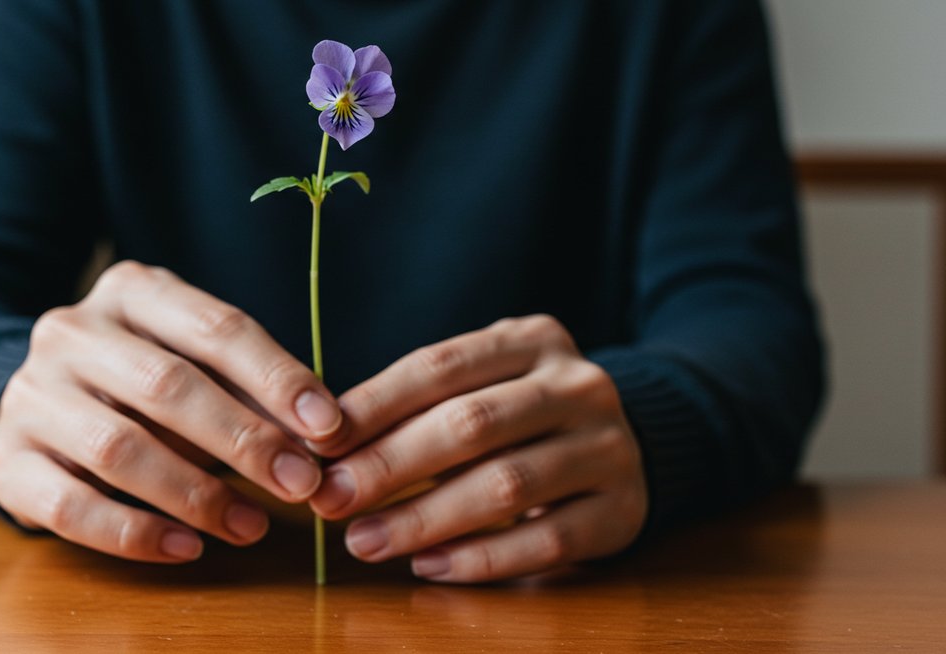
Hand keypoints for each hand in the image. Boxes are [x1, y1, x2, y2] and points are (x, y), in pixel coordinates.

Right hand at [0, 261, 341, 562]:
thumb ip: (248, 392)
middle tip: (300, 484)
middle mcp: (72, 333)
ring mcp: (30, 395)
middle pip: (167, 385)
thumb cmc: (138, 383)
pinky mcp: (6, 462)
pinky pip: (73, 506)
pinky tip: (187, 547)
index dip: (277, 378)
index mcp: (131, 291)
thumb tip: (319, 437)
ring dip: (197, 494)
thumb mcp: (192, 365)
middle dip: (244, 440)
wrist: (34, 406)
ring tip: (251, 525)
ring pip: (119, 448)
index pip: (215, 328)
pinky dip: (136, 533)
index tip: (328, 426)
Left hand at [307, 315, 646, 582]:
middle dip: (389, 465)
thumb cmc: (523, 415)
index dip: (373, 406)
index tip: (318, 443)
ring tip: (365, 540)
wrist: (629, 442)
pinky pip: (546, 542)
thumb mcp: (482, 385)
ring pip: (506, 485)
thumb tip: (325, 444)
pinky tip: (429, 565)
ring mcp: (608, 447)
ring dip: (424, 518)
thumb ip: (417, 405)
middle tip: (330, 498)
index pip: (439, 367)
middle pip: (471, 424)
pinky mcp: (623, 509)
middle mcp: (578, 385)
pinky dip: (481, 558)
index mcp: (532, 339)